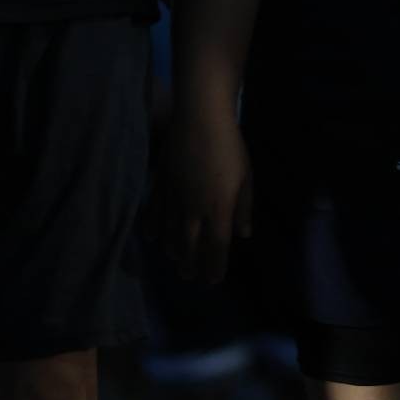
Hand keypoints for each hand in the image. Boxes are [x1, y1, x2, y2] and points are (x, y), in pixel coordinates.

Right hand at [164, 99, 254, 285]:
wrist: (200, 118)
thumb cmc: (230, 146)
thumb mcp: (246, 178)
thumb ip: (244, 208)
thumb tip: (243, 234)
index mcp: (219, 209)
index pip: (216, 246)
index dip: (214, 266)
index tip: (213, 280)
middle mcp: (194, 209)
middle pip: (191, 244)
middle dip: (191, 263)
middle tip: (190, 277)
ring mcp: (175, 197)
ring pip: (171, 232)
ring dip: (174, 250)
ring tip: (175, 261)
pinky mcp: (161, 183)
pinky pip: (155, 212)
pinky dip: (154, 227)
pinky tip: (153, 238)